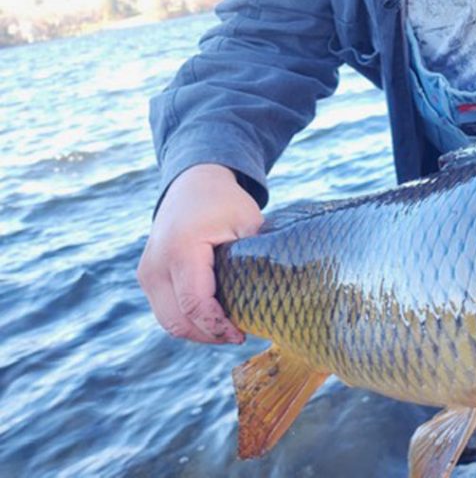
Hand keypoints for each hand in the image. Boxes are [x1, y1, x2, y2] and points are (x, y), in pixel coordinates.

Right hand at [137, 164, 262, 343]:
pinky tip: (214, 317)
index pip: (194, 304)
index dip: (218, 327)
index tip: (242, 334)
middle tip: (239, 334)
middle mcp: (156, 264)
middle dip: (210, 335)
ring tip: (228, 328)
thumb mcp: (249, 223)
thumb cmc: (225, 203)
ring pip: (169, 322)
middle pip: (178, 322)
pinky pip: (166, 311)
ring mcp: (147, 273)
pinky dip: (188, 320)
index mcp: (181, 249)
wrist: (192, 185)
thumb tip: (283, 292)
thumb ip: (259, 257)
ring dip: (198, 331)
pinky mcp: (147, 278)